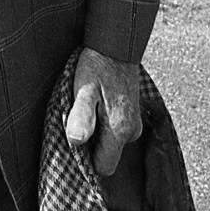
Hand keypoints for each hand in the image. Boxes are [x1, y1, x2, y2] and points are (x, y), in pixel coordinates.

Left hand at [65, 47, 141, 174]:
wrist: (116, 43)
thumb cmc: (97, 66)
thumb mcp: (83, 89)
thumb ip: (81, 116)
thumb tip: (76, 141)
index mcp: (120, 130)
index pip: (103, 167)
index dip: (86, 159)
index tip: (74, 138)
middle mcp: (132, 131)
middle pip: (107, 155)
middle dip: (91, 145)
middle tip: (77, 119)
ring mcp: (134, 122)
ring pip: (111, 142)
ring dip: (97, 132)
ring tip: (85, 107)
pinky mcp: (132, 113)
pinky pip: (116, 130)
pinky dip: (104, 123)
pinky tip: (95, 104)